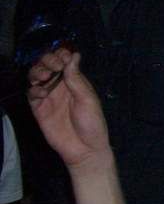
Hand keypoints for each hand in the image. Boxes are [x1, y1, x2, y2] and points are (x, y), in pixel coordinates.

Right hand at [28, 49, 110, 169]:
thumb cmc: (92, 123)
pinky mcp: (39, 109)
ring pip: (36, 76)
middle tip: (55, 66)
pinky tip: (43, 93)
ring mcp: (49, 97)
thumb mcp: (87, 99)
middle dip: (48, 60)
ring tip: (46, 76)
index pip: (64, 60)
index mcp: (75, 81)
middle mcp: (61, 86)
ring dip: (38, 71)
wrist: (85, 149)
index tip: (63, 56)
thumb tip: (74, 55)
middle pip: (47, 65)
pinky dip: (34, 89)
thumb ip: (76, 78)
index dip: (61, 55)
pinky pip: (31, 94)